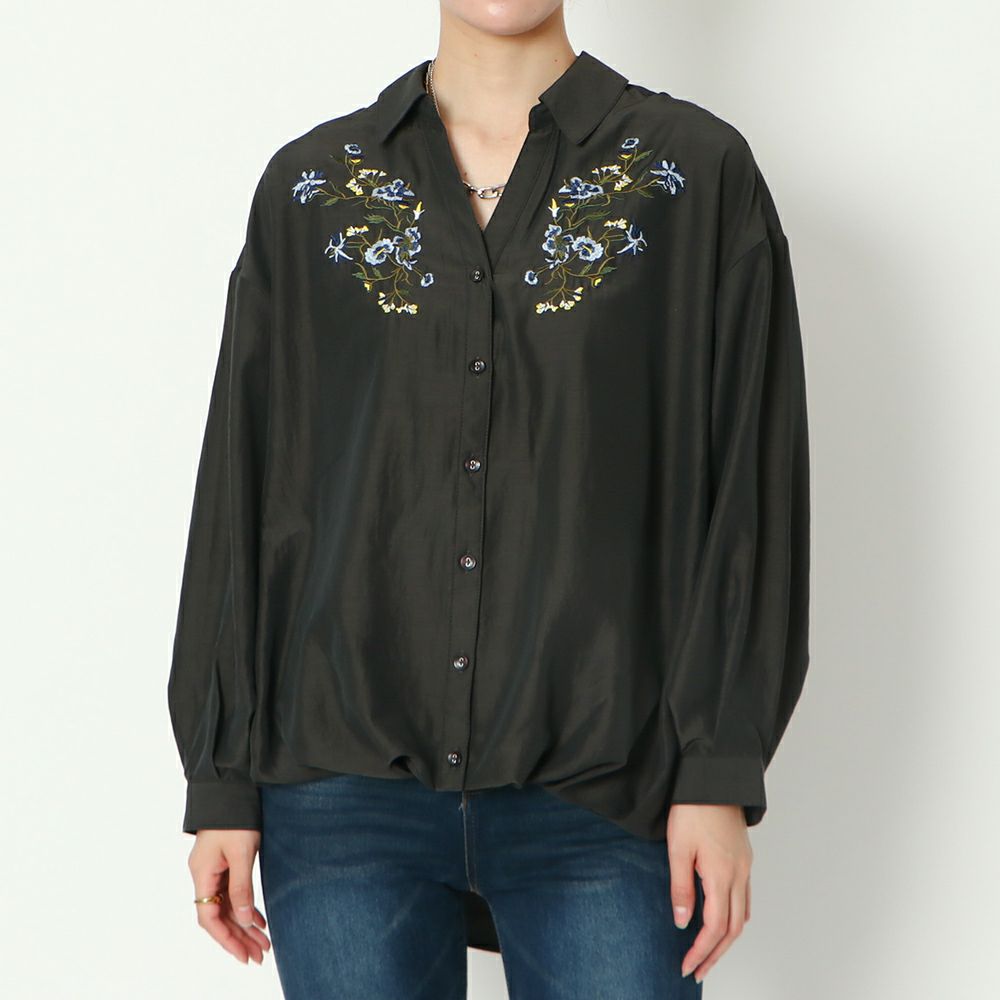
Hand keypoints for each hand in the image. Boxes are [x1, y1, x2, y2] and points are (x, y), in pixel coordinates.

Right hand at [188, 829, 271, 963]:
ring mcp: (213, 868)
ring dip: (244, 924)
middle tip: (259, 955)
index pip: (209, 918)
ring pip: (227, 906)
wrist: (232, 786)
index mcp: (202, 874)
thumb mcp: (241, 852)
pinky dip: (245, 907)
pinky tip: (259, 919)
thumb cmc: (236, 816)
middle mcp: (204, 874)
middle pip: (219, 915)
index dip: (226, 939)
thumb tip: (242, 920)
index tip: (243, 955)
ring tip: (264, 943)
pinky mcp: (224, 862)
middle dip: (239, 937)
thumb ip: (241, 887)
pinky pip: (232, 893)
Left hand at [666, 803, 752, 983]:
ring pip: (742, 915)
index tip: (687, 966)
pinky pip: (745, 897)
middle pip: (733, 928)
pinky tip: (725, 920)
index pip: (714, 927)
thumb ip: (681, 887)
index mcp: (721, 875)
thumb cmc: (692, 808)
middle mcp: (738, 875)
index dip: (701, 951)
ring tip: (709, 953)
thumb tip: (684, 923)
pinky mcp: (743, 857)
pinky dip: (736, 916)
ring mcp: (744, 866)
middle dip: (715, 953)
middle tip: (697, 970)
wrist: (713, 778)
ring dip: (726, 938)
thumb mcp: (678, 848)